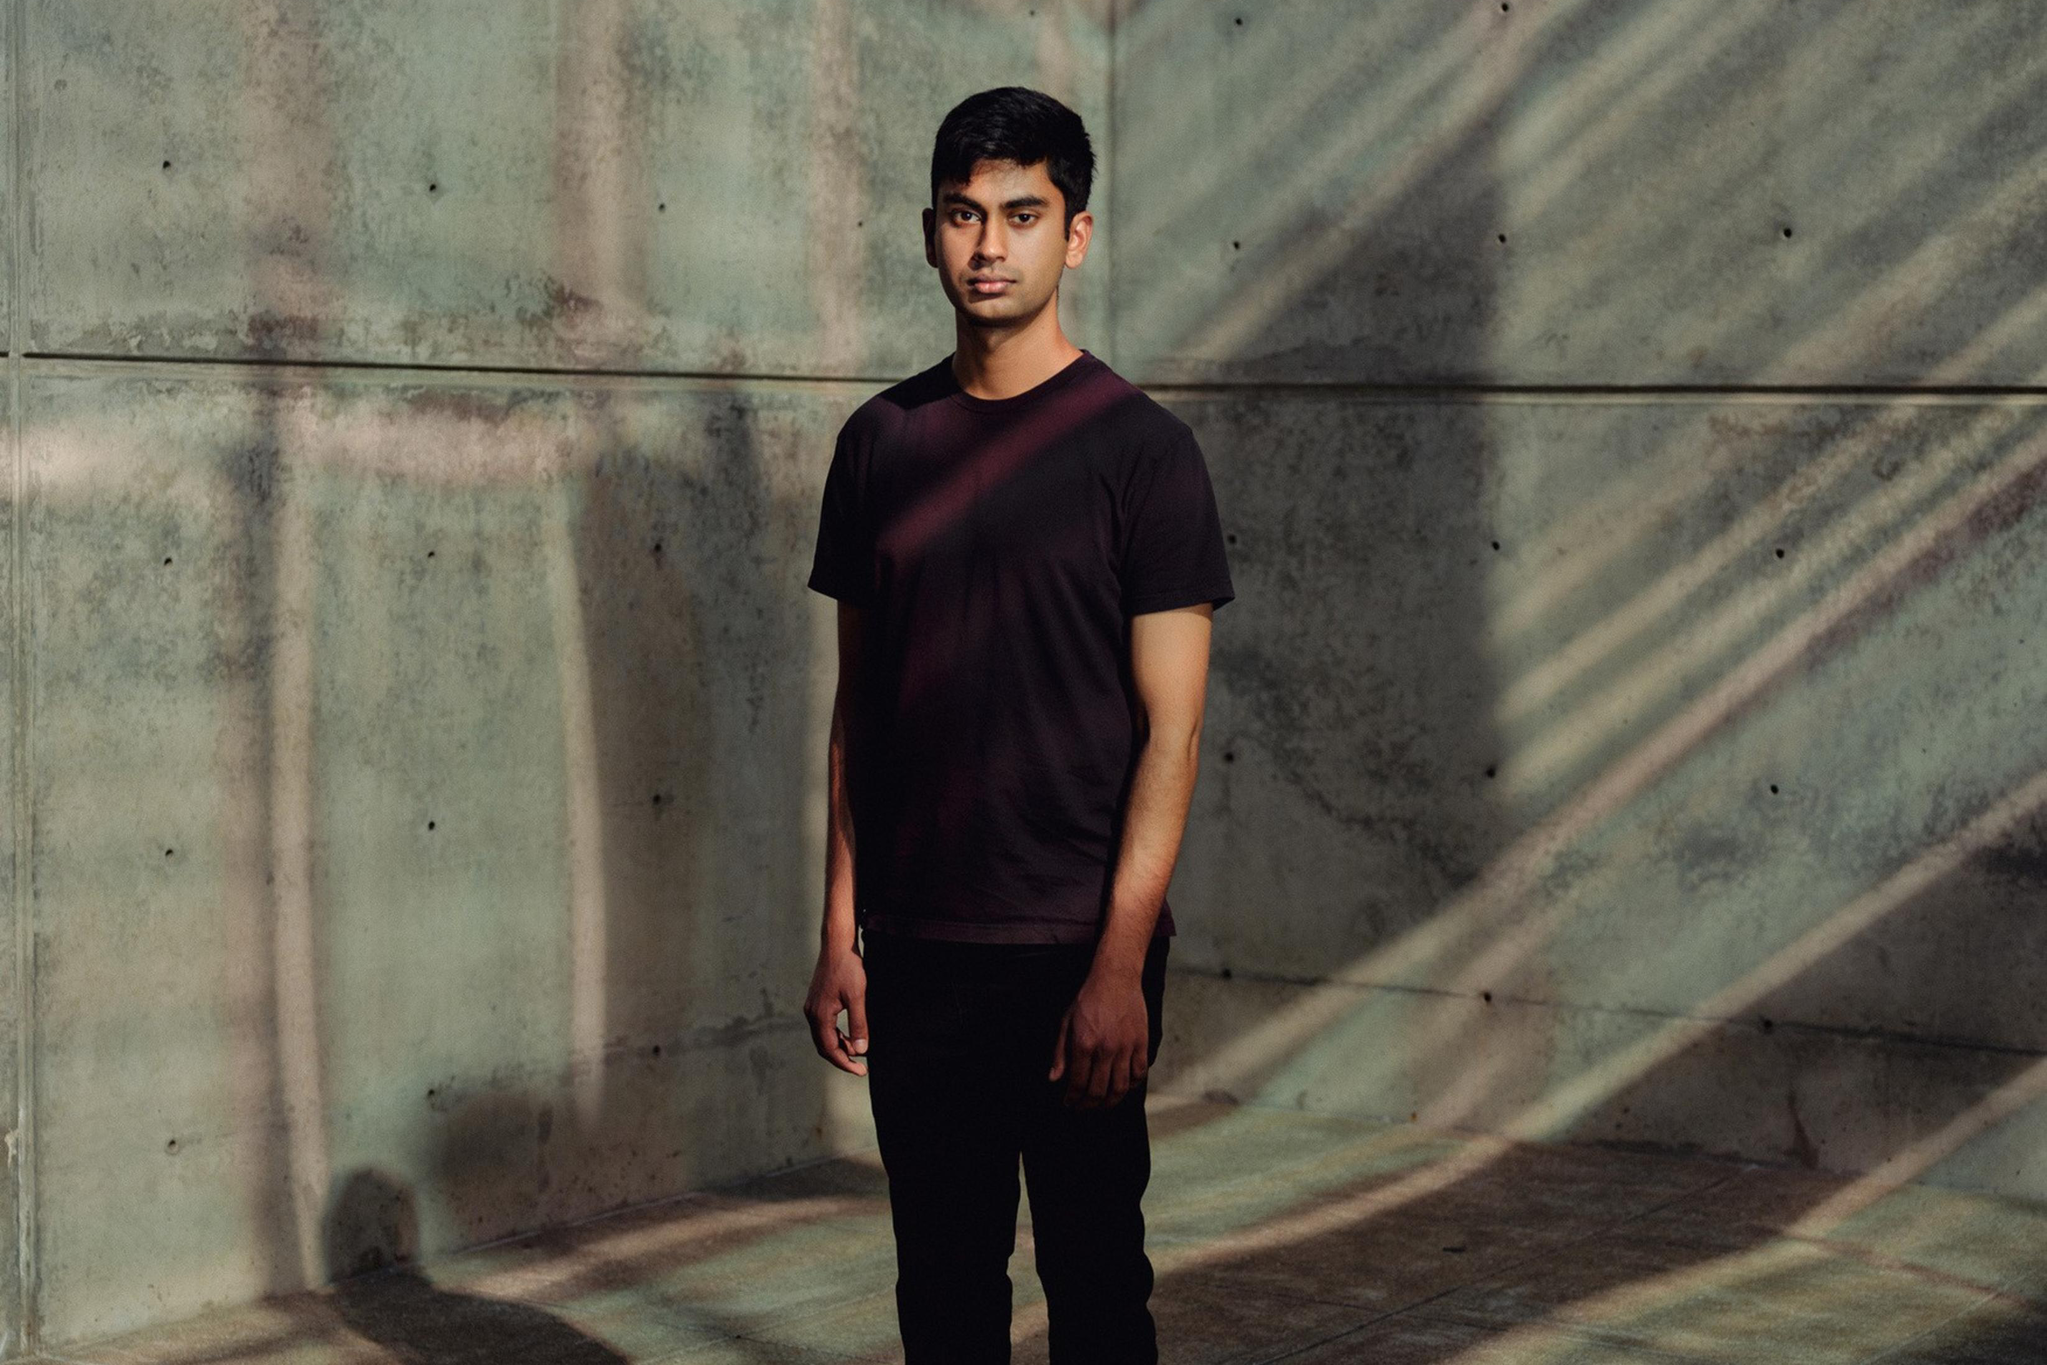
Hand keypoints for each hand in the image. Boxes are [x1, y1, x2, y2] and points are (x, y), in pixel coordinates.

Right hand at [804, 944, 868, 1076]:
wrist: (837, 945)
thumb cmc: (848, 968)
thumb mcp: (857, 997)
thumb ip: (858, 1024)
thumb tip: (861, 1050)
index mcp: (820, 1015)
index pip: (830, 1049)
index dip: (845, 1063)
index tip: (861, 1071)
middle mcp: (811, 1013)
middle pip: (824, 1046)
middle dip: (841, 1058)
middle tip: (860, 1067)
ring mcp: (812, 1007)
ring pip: (823, 1037)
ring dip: (839, 1047)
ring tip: (857, 1051)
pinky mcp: (816, 1002)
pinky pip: (824, 1027)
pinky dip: (836, 1035)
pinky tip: (849, 1035)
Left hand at [1048, 968, 1148, 1108]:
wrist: (1116, 978)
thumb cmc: (1088, 999)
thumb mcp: (1066, 1022)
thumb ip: (1060, 1052)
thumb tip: (1054, 1079)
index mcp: (1084, 1043)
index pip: (1077, 1083)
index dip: (1072, 1099)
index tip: (1069, 1104)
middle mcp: (1106, 1049)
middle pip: (1098, 1091)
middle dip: (1088, 1105)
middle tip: (1083, 1108)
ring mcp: (1126, 1047)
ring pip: (1120, 1088)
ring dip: (1110, 1102)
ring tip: (1102, 1105)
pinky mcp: (1141, 1043)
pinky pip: (1139, 1074)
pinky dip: (1132, 1086)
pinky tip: (1123, 1088)